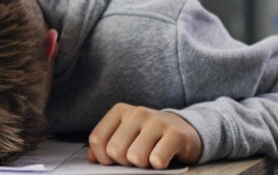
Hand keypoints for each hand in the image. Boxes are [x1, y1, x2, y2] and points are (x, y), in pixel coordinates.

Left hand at [87, 103, 201, 168]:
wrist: (185, 131)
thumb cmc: (150, 137)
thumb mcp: (126, 136)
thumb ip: (106, 144)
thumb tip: (92, 159)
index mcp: (120, 111)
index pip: (97, 139)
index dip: (103, 158)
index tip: (114, 161)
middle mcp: (137, 113)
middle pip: (115, 150)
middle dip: (125, 162)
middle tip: (136, 158)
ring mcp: (157, 121)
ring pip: (135, 157)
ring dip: (143, 165)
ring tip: (150, 157)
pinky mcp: (176, 134)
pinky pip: (157, 159)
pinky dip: (158, 165)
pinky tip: (163, 159)